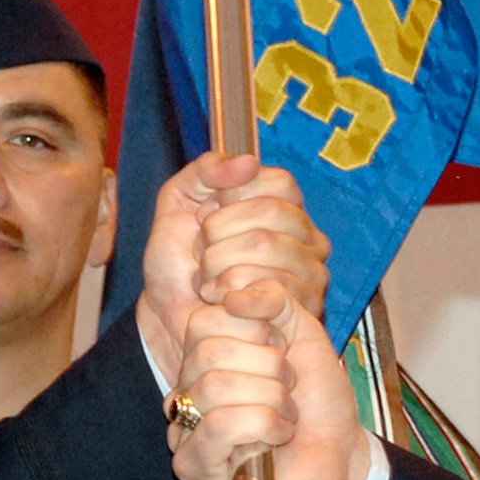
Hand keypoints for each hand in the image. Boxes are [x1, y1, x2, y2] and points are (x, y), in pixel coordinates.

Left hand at [137, 153, 330, 374]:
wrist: (168, 317)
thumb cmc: (177, 263)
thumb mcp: (179, 202)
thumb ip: (206, 170)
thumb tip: (248, 163)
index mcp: (285, 208)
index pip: (278, 182)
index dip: (232, 196)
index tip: (206, 215)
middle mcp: (308, 238)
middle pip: (271, 212)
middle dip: (219, 231)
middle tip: (201, 252)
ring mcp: (312, 274)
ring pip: (266, 245)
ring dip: (219, 262)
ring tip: (207, 277)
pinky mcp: (304, 309)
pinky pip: (268, 284)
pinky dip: (231, 290)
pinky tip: (220, 300)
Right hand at [171, 285, 372, 479]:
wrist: (341, 455)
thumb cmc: (317, 398)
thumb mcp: (301, 331)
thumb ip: (271, 297)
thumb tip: (226, 295)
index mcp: (202, 355)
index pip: (204, 320)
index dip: (257, 328)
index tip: (283, 351)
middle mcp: (185, 390)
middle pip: (207, 353)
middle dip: (269, 366)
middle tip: (289, 387)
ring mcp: (183, 430)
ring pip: (214, 388)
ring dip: (272, 398)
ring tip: (286, 414)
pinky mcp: (192, 467)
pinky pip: (219, 426)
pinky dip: (264, 426)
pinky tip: (278, 437)